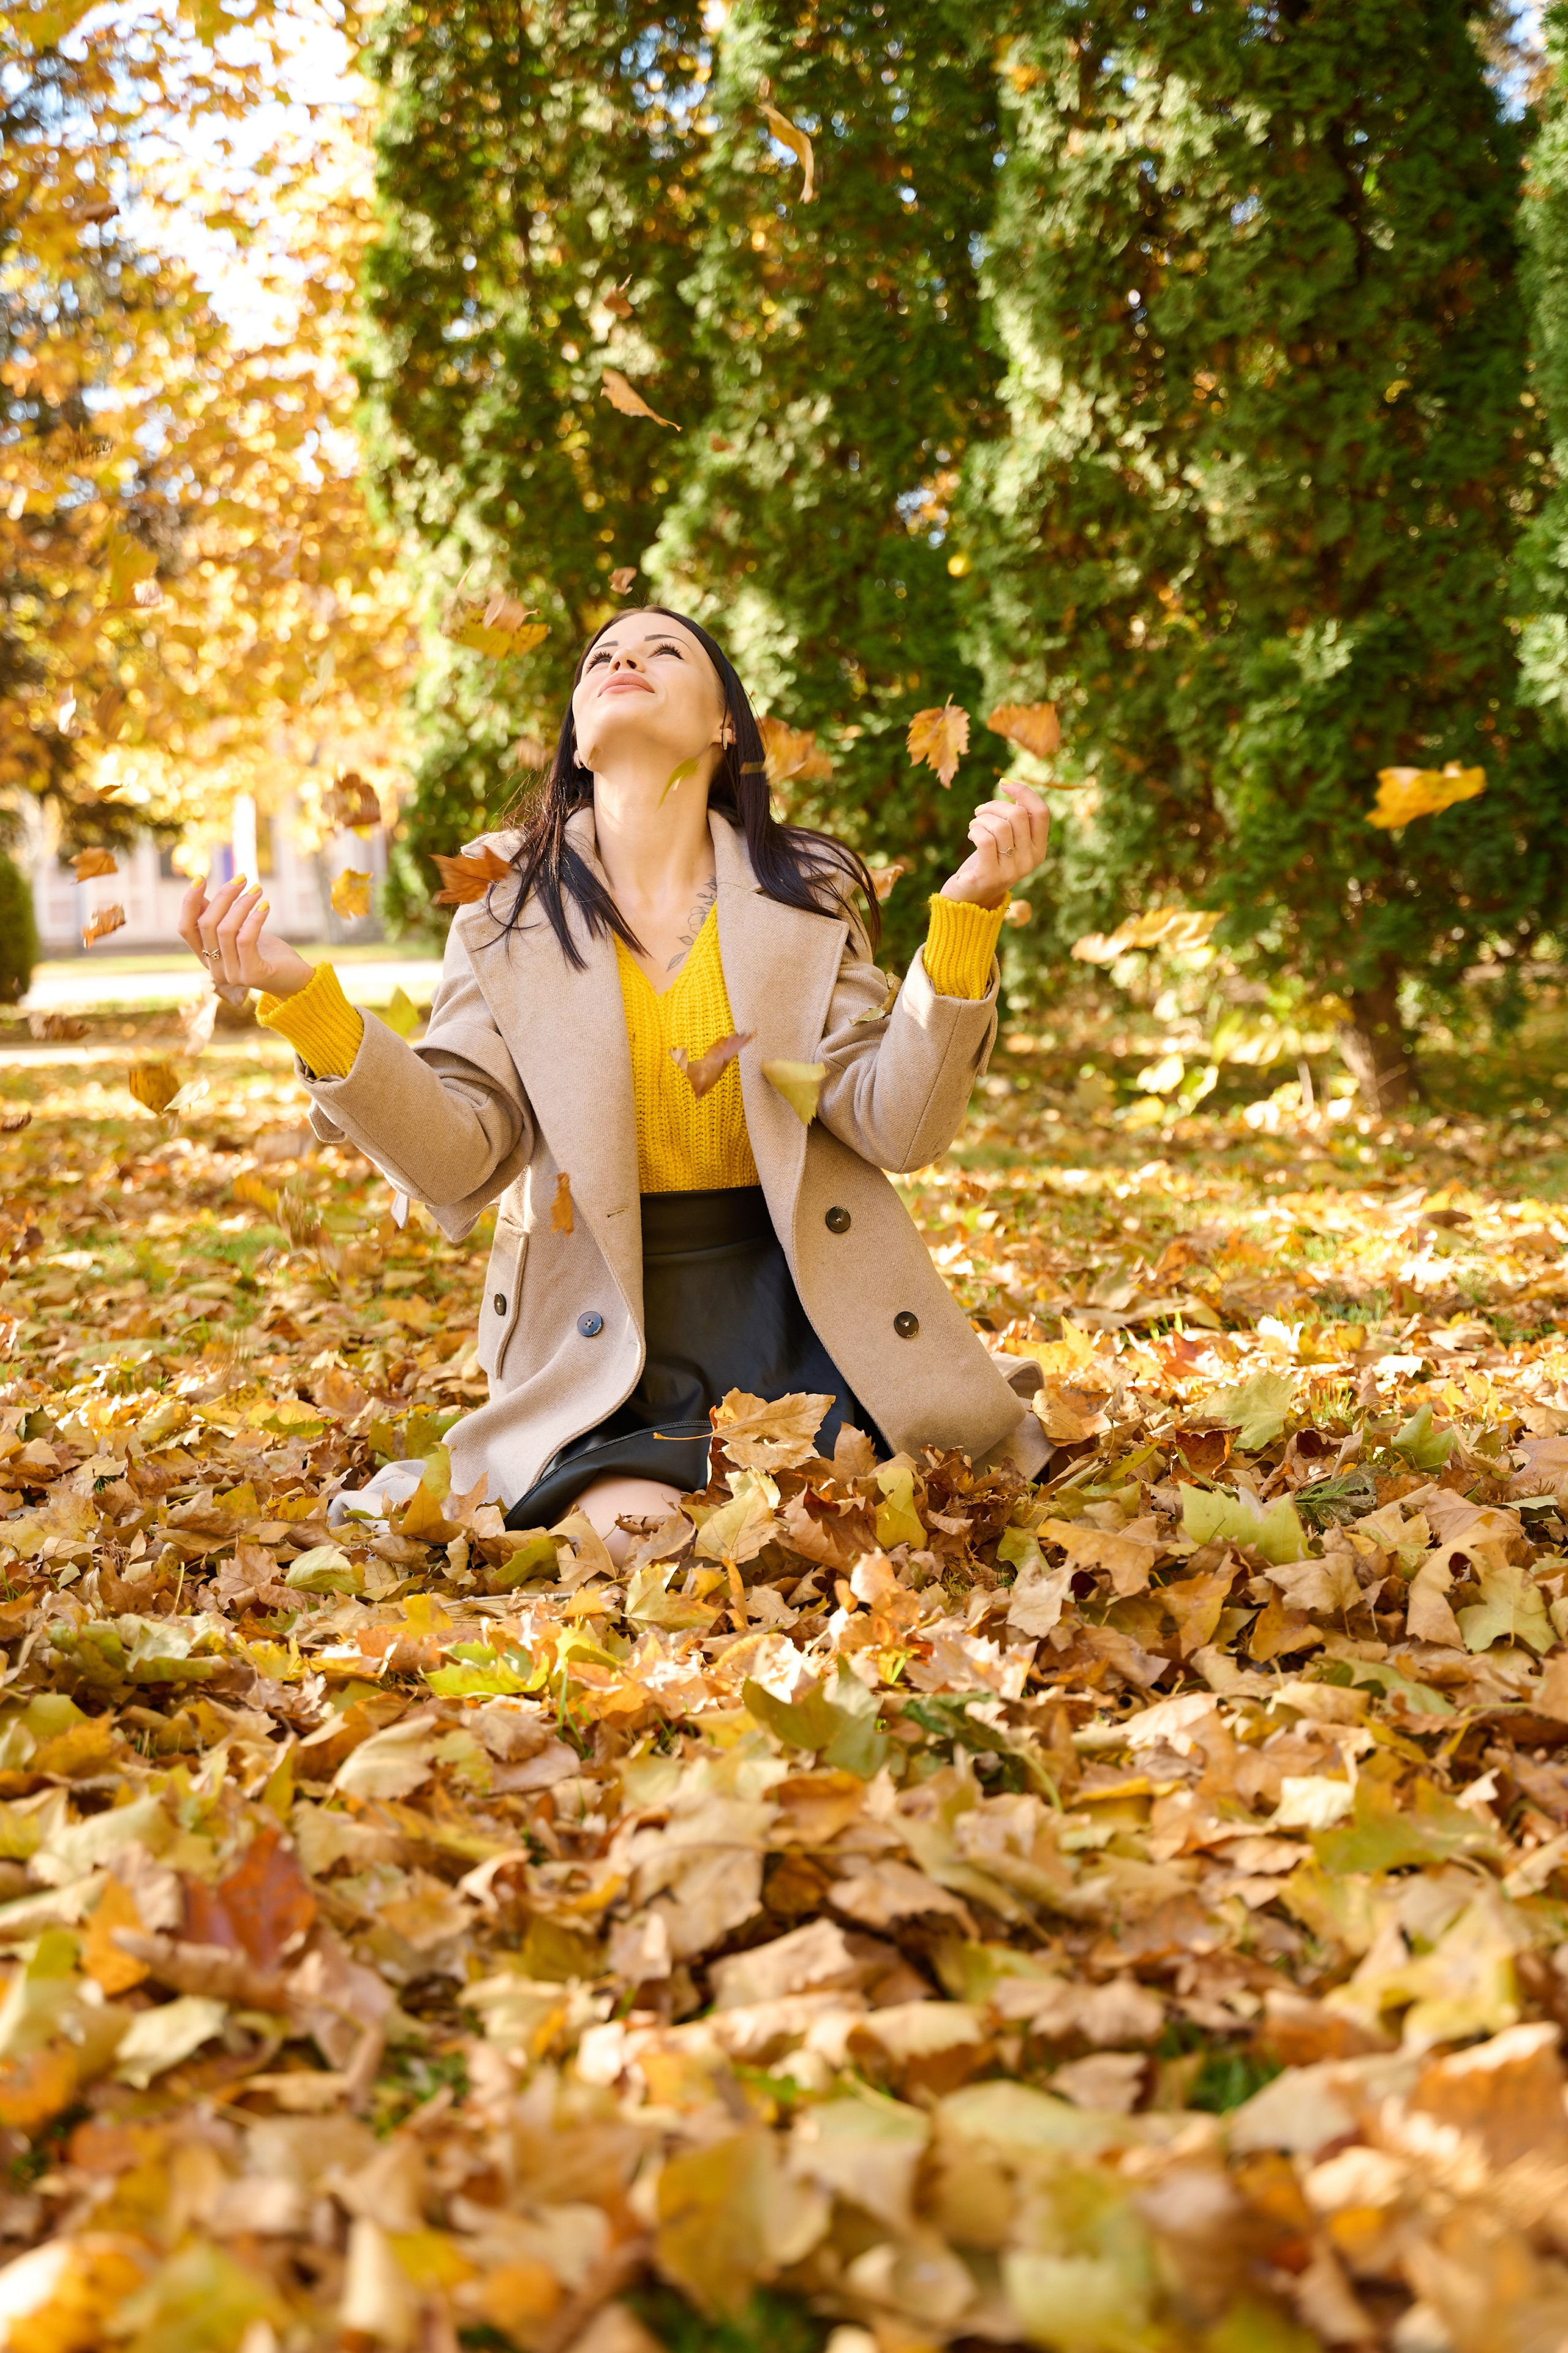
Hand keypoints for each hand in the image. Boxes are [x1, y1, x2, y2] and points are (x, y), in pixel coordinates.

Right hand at [178, 874, 315, 998]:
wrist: (294, 979)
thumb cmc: (265, 952)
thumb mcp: (238, 931)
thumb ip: (218, 916)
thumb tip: (197, 889)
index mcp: (206, 956)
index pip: (186, 928)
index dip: (189, 903)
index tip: (200, 878)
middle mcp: (214, 968)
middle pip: (206, 925)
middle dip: (223, 896)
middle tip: (242, 878)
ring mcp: (232, 974)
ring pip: (226, 930)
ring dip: (242, 904)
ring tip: (257, 890)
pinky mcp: (252, 975)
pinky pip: (246, 940)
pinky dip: (255, 919)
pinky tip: (266, 905)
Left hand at [939, 778, 1050, 910]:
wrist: (969, 898)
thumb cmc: (988, 862)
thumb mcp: (1008, 842)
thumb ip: (1016, 821)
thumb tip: (1015, 790)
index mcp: (1039, 850)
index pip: (1041, 812)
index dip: (1023, 792)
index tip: (1003, 784)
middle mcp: (1030, 861)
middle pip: (1017, 815)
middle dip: (994, 806)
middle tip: (980, 812)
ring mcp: (1011, 871)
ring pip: (1000, 825)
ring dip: (981, 819)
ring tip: (974, 825)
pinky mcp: (990, 876)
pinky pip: (985, 840)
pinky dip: (975, 830)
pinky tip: (971, 835)